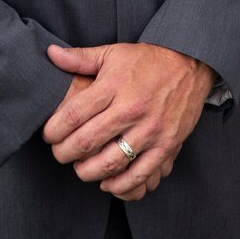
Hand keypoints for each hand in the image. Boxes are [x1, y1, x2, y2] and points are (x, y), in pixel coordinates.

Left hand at [42, 42, 214, 200]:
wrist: (190, 63)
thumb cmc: (147, 60)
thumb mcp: (112, 53)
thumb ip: (80, 58)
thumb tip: (50, 55)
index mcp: (114, 85)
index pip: (73, 114)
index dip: (54, 130)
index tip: (49, 134)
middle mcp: (130, 108)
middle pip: (86, 142)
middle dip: (64, 153)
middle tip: (60, 153)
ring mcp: (150, 129)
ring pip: (110, 163)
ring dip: (88, 172)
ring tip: (80, 168)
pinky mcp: (166, 145)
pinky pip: (138, 175)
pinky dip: (119, 185)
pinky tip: (107, 182)